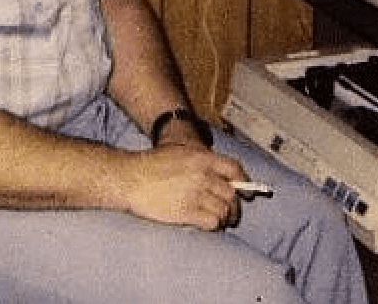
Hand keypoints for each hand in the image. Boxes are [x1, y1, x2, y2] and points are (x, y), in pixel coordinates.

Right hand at [125, 144, 245, 231]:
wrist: (130, 178)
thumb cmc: (151, 165)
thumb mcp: (178, 152)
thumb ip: (201, 161)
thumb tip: (222, 177)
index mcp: (201, 157)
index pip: (234, 169)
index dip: (244, 182)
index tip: (247, 193)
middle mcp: (202, 175)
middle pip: (232, 195)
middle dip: (234, 207)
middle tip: (231, 214)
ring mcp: (196, 194)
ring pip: (225, 211)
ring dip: (224, 218)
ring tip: (218, 220)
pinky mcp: (187, 212)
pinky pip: (213, 222)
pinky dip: (214, 225)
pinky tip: (206, 224)